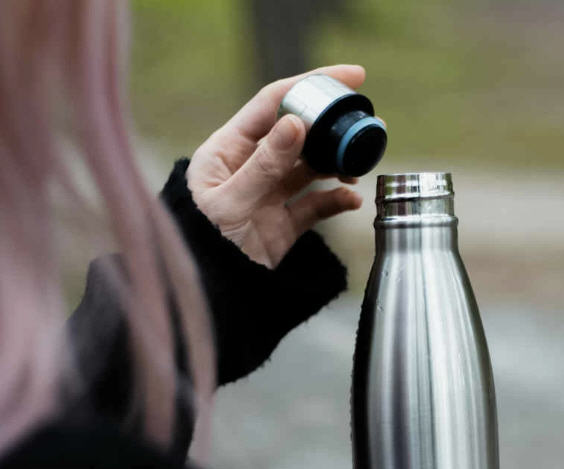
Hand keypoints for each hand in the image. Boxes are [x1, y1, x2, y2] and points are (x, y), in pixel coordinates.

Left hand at [186, 64, 366, 267]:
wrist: (207, 296)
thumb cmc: (201, 246)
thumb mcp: (230, 204)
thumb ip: (264, 165)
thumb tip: (295, 123)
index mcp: (227, 149)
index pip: (274, 103)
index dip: (311, 84)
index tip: (350, 76)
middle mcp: (249, 166)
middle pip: (298, 132)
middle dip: (331, 126)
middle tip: (362, 123)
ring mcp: (268, 194)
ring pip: (311, 166)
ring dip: (337, 162)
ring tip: (357, 164)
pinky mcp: (283, 223)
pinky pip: (317, 203)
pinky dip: (337, 199)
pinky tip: (351, 199)